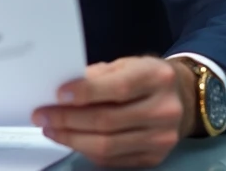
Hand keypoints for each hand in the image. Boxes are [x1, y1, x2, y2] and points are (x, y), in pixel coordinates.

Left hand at [32, 57, 195, 167]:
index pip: (118, 88)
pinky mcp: (155, 158)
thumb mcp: (127, 64)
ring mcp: (161, 138)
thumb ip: (98, 75)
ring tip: (51, 129)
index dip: (86, 92)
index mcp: (157, 77)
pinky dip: (87, 150)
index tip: (58, 95)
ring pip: (108, 146)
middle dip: (68, 119)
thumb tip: (62, 92)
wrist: (183, 99)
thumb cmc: (146, 77)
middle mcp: (164, 110)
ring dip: (72, 139)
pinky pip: (113, 160)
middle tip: (42, 115)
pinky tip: (71, 139)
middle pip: (108, 121)